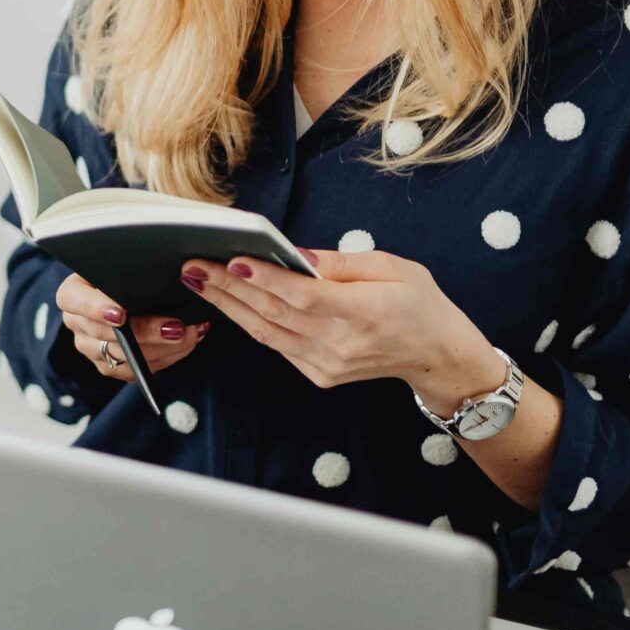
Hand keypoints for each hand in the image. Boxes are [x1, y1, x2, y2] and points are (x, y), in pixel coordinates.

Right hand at [55, 270, 207, 379]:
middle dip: (144, 332)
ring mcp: (90, 348)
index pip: (71, 299)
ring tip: (190, 335)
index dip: (94, 308)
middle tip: (176, 328)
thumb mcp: (126, 264)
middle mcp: (77, 323)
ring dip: (160, 349)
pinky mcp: (108, 366)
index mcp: (73, 292)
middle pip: (102, 334)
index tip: (121, 313)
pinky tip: (186, 345)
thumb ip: (135, 269)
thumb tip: (171, 276)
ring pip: (120, 357)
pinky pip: (133, 371)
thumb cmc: (128, 272)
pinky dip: (164, 359)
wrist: (131, 290)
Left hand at [181, 247, 494, 397]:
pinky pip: (276, 344)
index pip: (303, 296)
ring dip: (228, 305)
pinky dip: (249, 321)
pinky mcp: (319, 375)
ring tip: (197, 280)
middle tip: (193, 264)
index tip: (233, 261)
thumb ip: (341, 263)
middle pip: (274, 313)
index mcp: (364, 313)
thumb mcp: (393, 267)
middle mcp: (341, 343)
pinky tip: (227, 301)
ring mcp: (327, 364)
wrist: (436, 356)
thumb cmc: (418, 303)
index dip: (266, 280)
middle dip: (229, 288)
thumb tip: (295, 255)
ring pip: (266, 332)